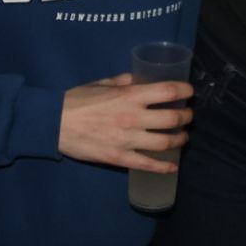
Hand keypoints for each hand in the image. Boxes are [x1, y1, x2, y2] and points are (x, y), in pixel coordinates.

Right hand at [58, 73, 191, 171]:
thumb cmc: (77, 100)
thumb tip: (140, 79)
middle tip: (188, 116)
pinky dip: (164, 167)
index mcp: (130, 95)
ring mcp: (128, 140)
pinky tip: (173, 166)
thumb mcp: (102, 83)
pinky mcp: (120, 158)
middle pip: (172, 118)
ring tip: (183, 137)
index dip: (185, 90)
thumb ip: (124, 81)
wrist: (54, 123)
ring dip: (180, 139)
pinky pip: (147, 164)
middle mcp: (133, 117)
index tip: (190, 92)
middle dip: (186, 117)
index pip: (168, 91)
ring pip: (165, 142)